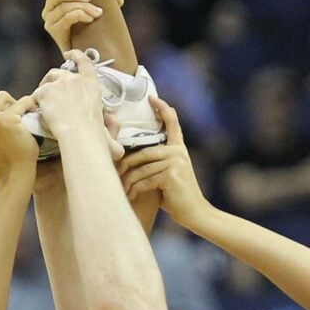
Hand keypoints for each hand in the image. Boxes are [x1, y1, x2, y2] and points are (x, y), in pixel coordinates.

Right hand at [0, 89, 39, 177]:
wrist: (12, 175)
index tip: (3, 120)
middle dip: (2, 104)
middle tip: (14, 116)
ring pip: (3, 96)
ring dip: (14, 104)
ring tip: (22, 116)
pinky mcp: (6, 120)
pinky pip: (23, 101)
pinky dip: (29, 106)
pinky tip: (32, 115)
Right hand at [31, 0, 120, 53]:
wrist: (91, 50)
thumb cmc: (95, 25)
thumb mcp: (103, 7)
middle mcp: (49, 8)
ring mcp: (49, 19)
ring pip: (63, 6)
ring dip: (83, 7)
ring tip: (97, 12)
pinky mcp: (54, 30)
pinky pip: (66, 17)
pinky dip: (80, 15)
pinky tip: (90, 18)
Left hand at [33, 55, 117, 153]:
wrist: (79, 132)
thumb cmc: (93, 130)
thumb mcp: (108, 121)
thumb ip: (110, 119)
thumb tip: (113, 119)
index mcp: (90, 83)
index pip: (84, 62)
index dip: (76, 55)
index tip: (69, 53)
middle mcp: (75, 79)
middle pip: (58, 72)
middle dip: (52, 79)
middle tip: (49, 91)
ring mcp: (60, 83)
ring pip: (46, 82)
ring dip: (43, 90)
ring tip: (41, 102)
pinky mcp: (46, 90)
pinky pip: (36, 94)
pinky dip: (35, 102)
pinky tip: (37, 111)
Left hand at [119, 97, 210, 227]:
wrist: (194, 212)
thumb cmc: (175, 195)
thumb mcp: (167, 174)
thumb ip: (155, 164)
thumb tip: (129, 160)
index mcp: (179, 148)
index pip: (172, 122)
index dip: (162, 108)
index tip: (152, 97)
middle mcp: (178, 152)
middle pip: (144, 152)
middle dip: (126, 164)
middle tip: (116, 173)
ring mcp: (176, 162)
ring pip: (142, 168)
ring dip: (129, 182)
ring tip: (123, 190)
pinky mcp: (171, 174)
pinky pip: (145, 179)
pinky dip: (136, 189)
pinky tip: (132, 196)